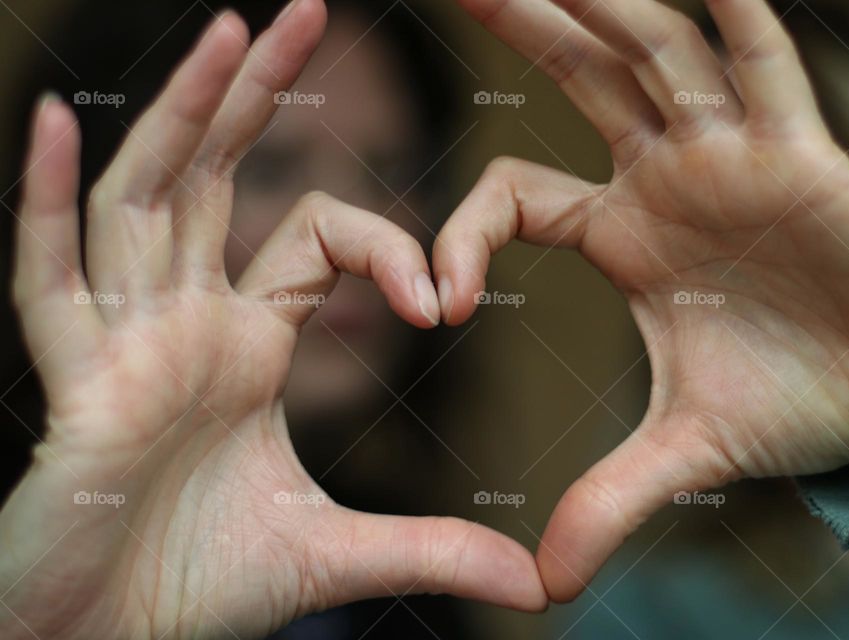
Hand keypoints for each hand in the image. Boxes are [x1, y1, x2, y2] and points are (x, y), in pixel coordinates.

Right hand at [0, 3, 544, 638]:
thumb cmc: (196, 592)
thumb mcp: (336, 556)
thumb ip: (435, 552)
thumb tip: (537, 584)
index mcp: (245, 348)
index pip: (314, 243)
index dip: (384, 247)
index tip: (441, 302)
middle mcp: (182, 326)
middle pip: (217, 182)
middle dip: (256, 96)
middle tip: (306, 11)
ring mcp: (123, 346)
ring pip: (145, 202)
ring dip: (181, 114)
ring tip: (229, 28)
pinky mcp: (72, 388)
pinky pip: (46, 280)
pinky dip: (43, 203)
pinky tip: (51, 120)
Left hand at [438, 0, 848, 601]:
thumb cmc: (807, 398)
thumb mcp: (687, 448)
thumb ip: (609, 500)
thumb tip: (544, 586)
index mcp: (624, 234)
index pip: (514, 196)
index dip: (464, 235)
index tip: (443, 306)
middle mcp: (668, 177)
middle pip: (580, 81)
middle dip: (524, 26)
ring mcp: (734, 154)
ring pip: (657, 54)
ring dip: (602, 4)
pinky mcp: (802, 153)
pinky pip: (761, 65)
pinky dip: (728, 17)